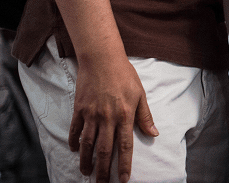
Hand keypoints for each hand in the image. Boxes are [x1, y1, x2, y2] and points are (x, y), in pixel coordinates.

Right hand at [68, 52, 157, 182]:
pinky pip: (75, 130)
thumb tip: (154, 134)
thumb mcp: (140, 93)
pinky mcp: (79, 109)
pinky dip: (74, 142)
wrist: (102, 58)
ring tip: (86, 172)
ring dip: (86, 160)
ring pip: (87, 144)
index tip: (124, 180)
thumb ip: (145, 116)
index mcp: (124, 115)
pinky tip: (74, 150)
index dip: (124, 165)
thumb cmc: (124, 74)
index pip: (125, 146)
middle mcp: (107, 118)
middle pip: (104, 150)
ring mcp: (91, 114)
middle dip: (103, 170)